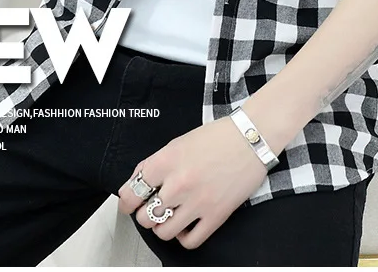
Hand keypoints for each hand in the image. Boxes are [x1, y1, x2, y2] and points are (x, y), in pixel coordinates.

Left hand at [117, 116, 269, 249]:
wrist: (251, 137)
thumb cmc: (219, 136)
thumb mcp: (180, 142)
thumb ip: (157, 162)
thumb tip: (138, 181)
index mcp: (168, 160)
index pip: (132, 191)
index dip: (126, 200)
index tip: (128, 203)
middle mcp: (179, 182)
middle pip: (145, 216)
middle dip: (145, 213)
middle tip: (152, 207)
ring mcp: (198, 201)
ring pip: (164, 232)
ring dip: (162, 226)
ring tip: (169, 217)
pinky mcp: (216, 215)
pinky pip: (189, 241)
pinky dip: (183, 237)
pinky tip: (186, 225)